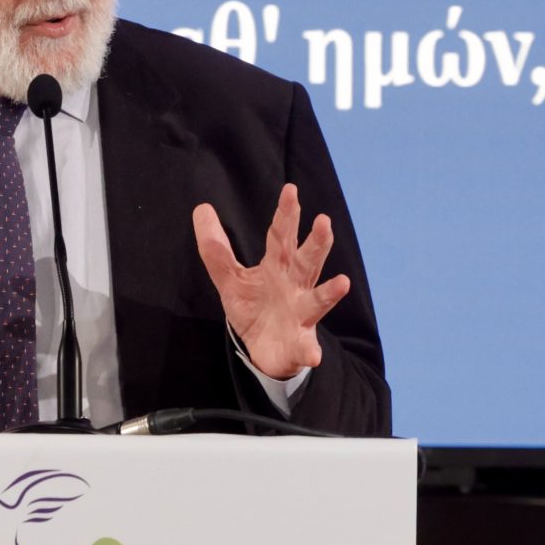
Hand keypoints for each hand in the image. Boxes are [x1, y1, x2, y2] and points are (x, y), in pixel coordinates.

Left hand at [192, 184, 351, 382]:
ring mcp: (301, 314)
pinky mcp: (299, 344)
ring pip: (318, 300)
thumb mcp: (229, 278)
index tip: (290, 190)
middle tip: (324, 221)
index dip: (286, 214)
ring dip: (329, 293)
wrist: (262, 350)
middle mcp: (295, 286)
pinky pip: (306, 347)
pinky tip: (313, 354)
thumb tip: (202, 208)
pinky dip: (310, 351)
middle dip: (317, 243)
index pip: (281, 236)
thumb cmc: (254, 306)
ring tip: (342, 283)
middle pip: (308, 261)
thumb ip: (216, 248)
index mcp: (278, 266)